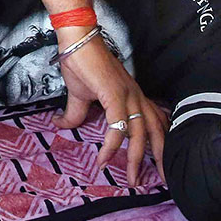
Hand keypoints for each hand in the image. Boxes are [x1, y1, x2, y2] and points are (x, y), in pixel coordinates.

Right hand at [59, 34, 166, 186]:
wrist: (77, 40)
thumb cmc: (81, 62)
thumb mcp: (79, 95)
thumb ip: (75, 114)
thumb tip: (59, 125)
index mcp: (134, 96)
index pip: (155, 121)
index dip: (158, 143)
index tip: (156, 164)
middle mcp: (136, 97)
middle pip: (156, 132)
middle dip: (160, 158)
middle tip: (161, 180)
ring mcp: (127, 96)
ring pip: (140, 134)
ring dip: (135, 160)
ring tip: (131, 180)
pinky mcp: (114, 95)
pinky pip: (117, 126)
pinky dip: (111, 145)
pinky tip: (104, 159)